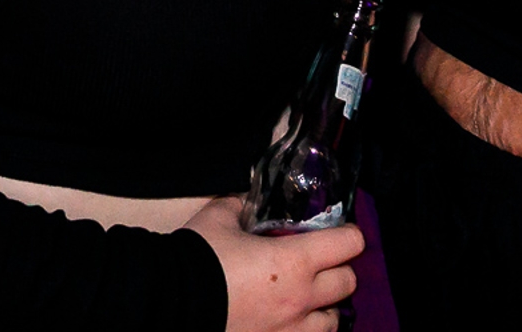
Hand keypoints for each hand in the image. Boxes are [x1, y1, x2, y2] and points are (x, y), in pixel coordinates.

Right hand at [184, 197, 361, 331]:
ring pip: (333, 322)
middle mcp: (301, 299)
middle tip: (321, 262)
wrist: (173, 302)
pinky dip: (305, 328)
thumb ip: (242, 205)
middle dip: (339, 268)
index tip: (340, 231)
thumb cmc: (200, 256)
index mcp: (295, 261)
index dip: (348, 233)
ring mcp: (290, 331)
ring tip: (309, 298)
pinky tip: (289, 319)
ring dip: (326, 306)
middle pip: (348, 283)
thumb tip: (249, 201)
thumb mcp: (220, 216)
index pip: (348, 244)